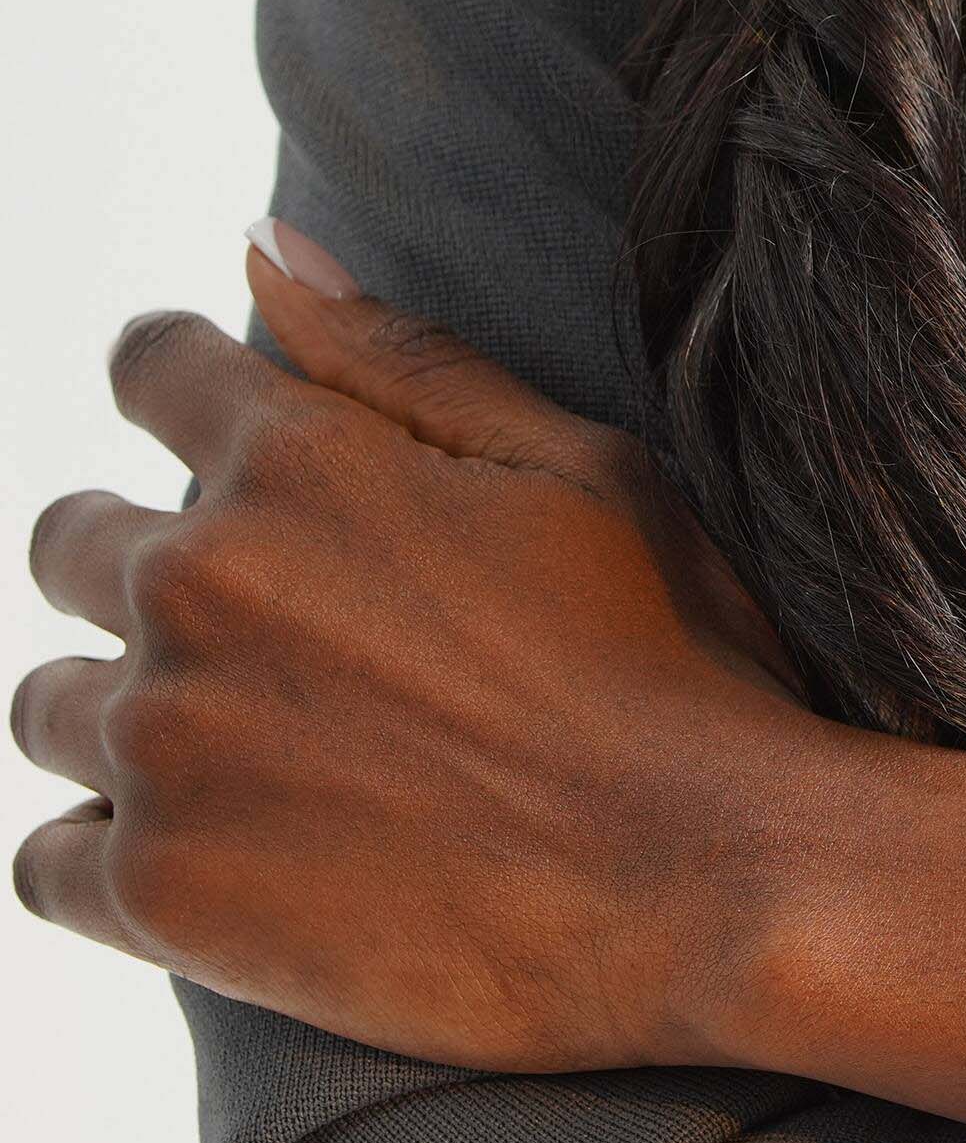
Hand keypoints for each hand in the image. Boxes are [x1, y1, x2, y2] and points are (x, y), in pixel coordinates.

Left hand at [12, 226, 825, 1072]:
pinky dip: (106, 861)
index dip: (193, 411)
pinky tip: (214, 869)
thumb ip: (409, 363)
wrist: (720, 887)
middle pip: (77, 548)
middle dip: (157, 581)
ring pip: (54, 707)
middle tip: (287, 663)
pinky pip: (45, 866)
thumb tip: (261, 245)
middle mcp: (199, 587)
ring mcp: (170, 747)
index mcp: (297, 465)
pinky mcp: (168, 897)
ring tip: (260, 778)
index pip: (149, 373)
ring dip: (129, 723)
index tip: (248, 480)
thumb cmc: (683, 675)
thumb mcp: (589, 477)